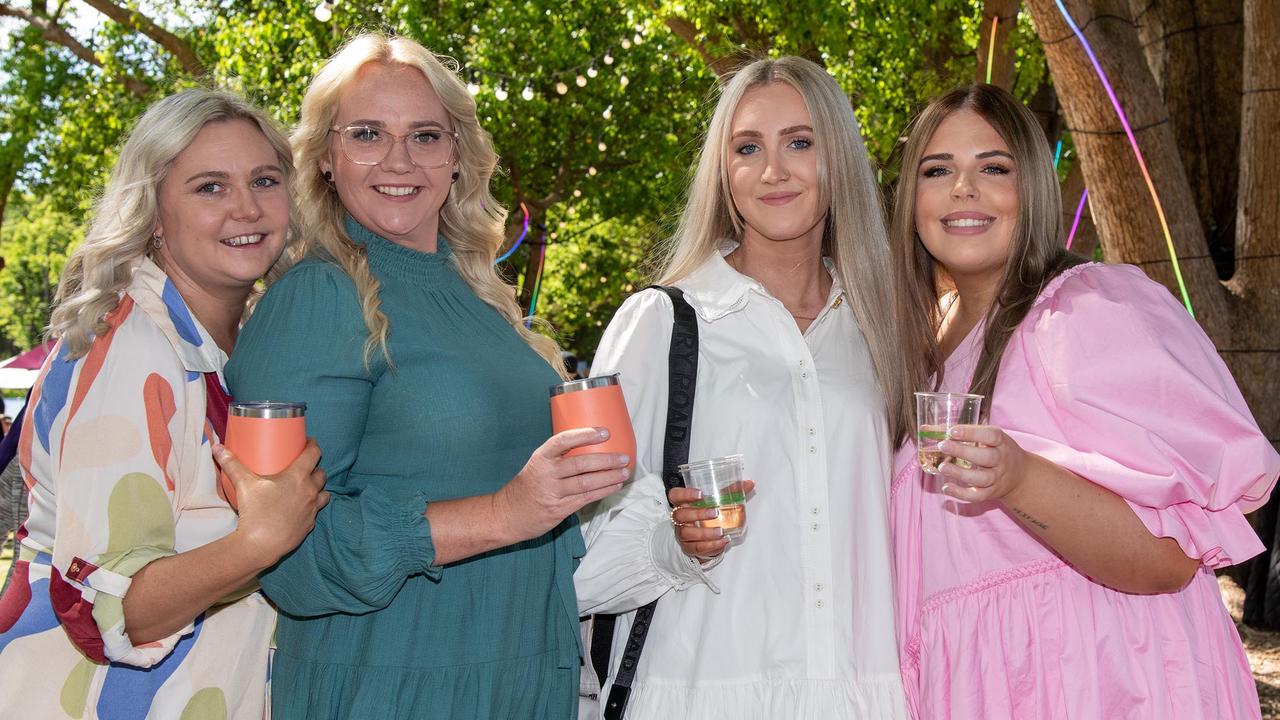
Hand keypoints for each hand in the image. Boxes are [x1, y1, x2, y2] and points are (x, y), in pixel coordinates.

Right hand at [216, 439, 328, 566]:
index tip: (308, 442)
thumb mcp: (243, 484)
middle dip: (315, 468)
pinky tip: (302, 507)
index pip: (314, 454)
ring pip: (324, 493)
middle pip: (321, 473)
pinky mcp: (310, 524)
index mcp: (298, 477)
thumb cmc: (255, 512)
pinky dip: (312, 507)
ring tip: (307, 486)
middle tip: (304, 466)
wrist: (260, 545)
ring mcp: (312, 509)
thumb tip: (217, 447)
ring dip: (318, 488)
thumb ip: (231, 464)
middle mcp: (310, 491)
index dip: (313, 444)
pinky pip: (316, 512)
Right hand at [492, 427, 629, 543]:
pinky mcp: (558, 510)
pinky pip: (585, 499)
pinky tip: (614, 486)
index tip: (604, 432)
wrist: (506, 515)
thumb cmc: (527, 486)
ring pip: (586, 483)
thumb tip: (592, 446)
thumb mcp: (537, 465)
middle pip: (580, 463)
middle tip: (623, 457)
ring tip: (624, 472)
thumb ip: (559, 457)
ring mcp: (552, 493)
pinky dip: (603, 491)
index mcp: (541, 457)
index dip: (585, 435)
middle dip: (606, 460)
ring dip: (609, 477)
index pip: (563, 440)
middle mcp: (546, 473)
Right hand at [668, 481, 755, 560]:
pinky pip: (696, 548)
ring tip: (721, 531)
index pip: (675, 495)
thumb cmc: (709, 516)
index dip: (684, 494)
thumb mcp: (718, 502)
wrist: (706, 538)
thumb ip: (731, 492)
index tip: (700, 494)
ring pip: (686, 533)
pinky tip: (723, 541)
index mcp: (684, 503)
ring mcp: (683, 534)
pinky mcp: (689, 547)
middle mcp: (680, 518)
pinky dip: (710, 545)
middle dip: (697, 514)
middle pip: (680, 515)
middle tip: (715, 512)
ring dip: (704, 532)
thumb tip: (750, 483)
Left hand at [936, 425, 1029, 502]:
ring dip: (960, 474)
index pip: (990, 436)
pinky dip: (961, 494)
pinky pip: (977, 496)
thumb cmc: (996, 449)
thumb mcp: (986, 437)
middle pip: (986, 457)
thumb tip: (925, 429)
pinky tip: (946, 487)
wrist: (1020, 475)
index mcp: (1001, 442)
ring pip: (981, 478)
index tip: (952, 431)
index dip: (971, 433)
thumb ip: (961, 432)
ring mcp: (997, 478)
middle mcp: (1001, 460)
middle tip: (942, 446)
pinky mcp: (991, 493)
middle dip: (963, 452)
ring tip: (942, 467)